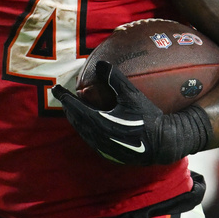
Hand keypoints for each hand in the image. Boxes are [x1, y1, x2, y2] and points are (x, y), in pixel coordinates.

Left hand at [51, 61, 211, 165]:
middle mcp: (98, 137)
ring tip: (75, 109)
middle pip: (76, 121)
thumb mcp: (132, 95)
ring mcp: (103, 148)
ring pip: (82, 132)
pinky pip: (91, 140)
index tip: (56, 89)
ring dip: (77, 119)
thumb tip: (101, 63)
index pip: (75, 107)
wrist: (162, 143)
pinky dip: (86, 129)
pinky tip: (91, 124)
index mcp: (99, 122)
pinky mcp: (109, 154)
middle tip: (65, 97)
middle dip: (69, 108)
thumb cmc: (148, 117)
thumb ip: (114, 78)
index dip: (64, 97)